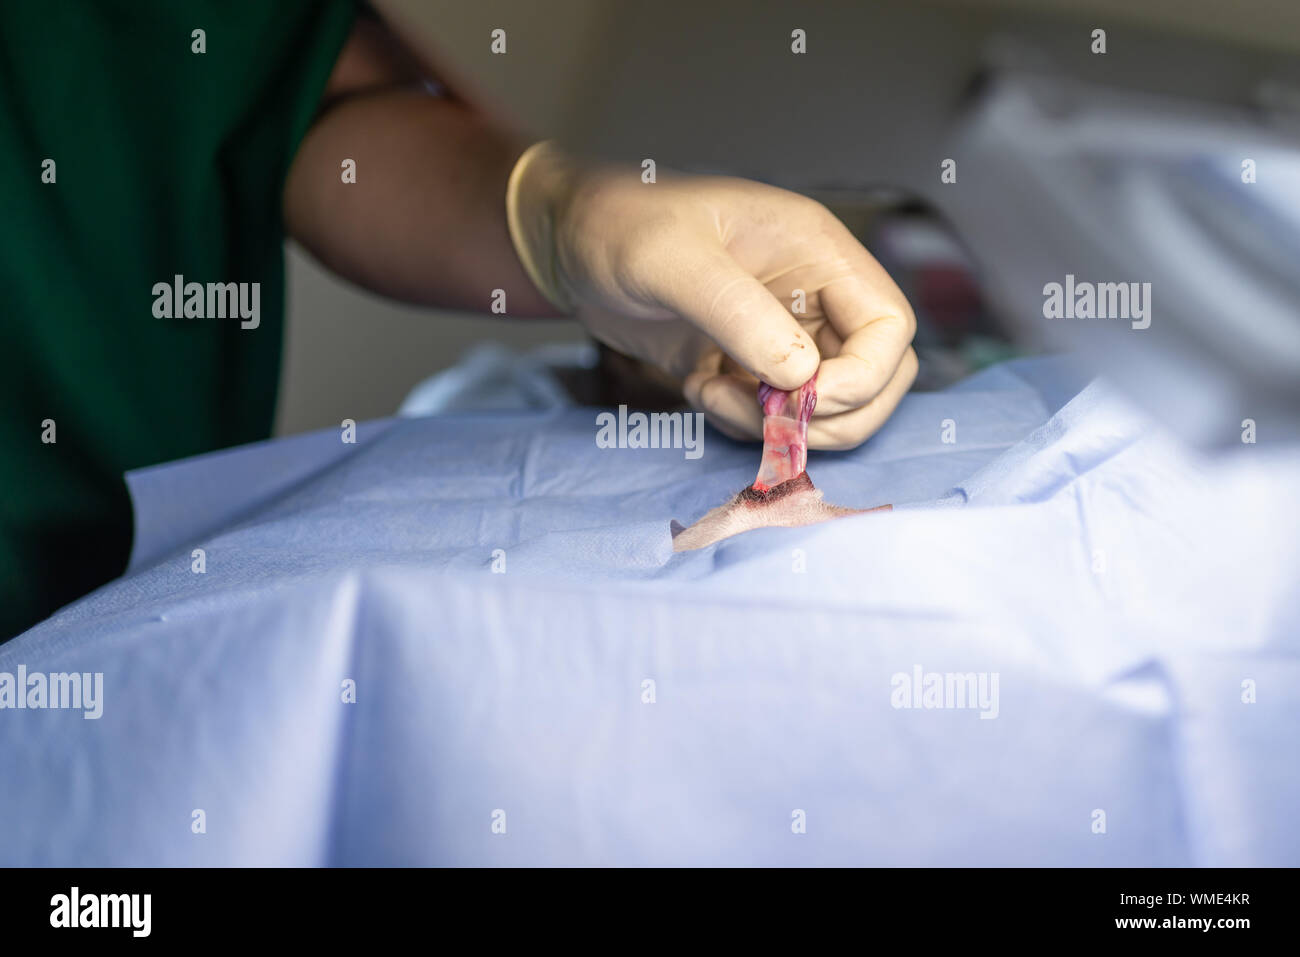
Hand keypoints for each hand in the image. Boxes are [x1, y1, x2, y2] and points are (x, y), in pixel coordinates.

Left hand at [507, 143, 917, 448]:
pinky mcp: (749, 363)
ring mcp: (783, 332)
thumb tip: (801, 375)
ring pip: (827, 405)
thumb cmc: (615, 225)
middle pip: (874, 377)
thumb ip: (737, 312)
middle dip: (828, 414)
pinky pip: (777, 414)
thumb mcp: (669, 259)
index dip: (862, 377)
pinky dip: (744, 422)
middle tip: (762, 414)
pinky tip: (698, 386)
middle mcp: (813, 293)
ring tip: (711, 393)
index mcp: (816, 250)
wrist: (568, 244)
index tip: (801, 398)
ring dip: (778, 423)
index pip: (889, 326)